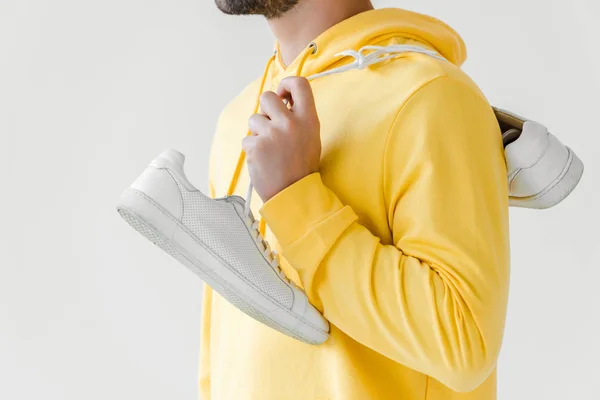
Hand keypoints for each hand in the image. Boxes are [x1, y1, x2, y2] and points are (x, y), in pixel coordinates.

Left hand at [242, 77, 320, 201]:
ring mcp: (271, 134)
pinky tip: (264, 161)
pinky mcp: (256, 146)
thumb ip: (299, 116)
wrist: (293, 194)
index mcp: (308, 119)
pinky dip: (252, 150)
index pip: (299, 83)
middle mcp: (290, 123)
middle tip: (271, 126)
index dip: (286, 84)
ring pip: (254, 119)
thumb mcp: (311, 137)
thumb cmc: (302, 167)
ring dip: (258, 133)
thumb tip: (281, 99)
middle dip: (265, 110)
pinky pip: (247, 139)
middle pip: (267, 97)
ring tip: (270, 150)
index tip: (282, 95)